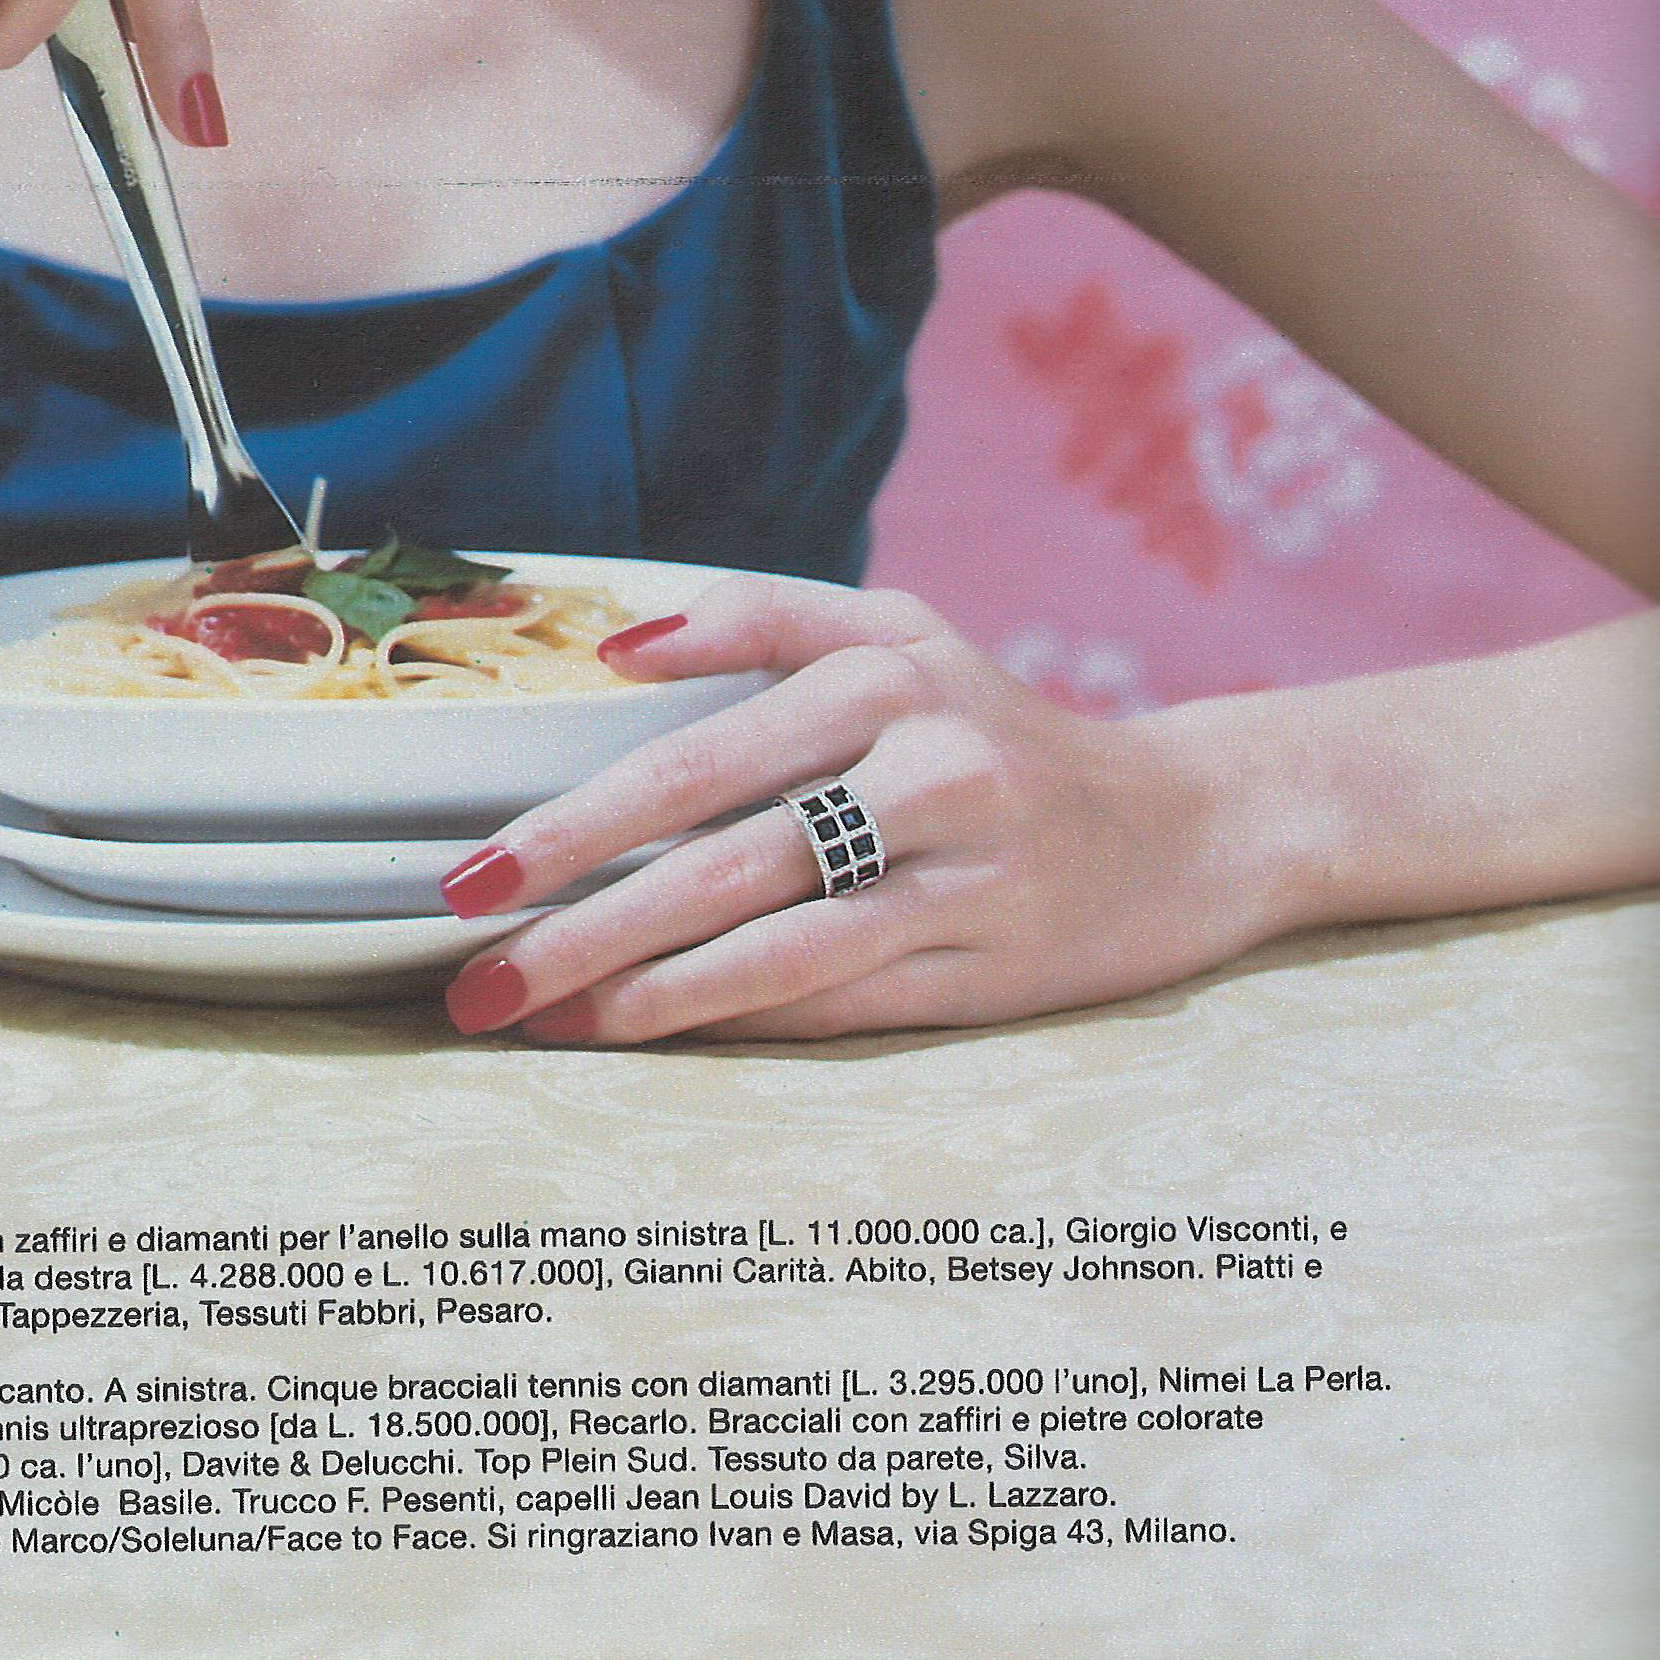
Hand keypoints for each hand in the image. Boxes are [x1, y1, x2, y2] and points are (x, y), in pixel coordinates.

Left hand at [438, 580, 1283, 1042]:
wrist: (1189, 824)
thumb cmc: (1001, 730)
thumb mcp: (900, 635)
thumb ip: (761, 624)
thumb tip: (616, 646)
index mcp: (884, 668)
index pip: (697, 746)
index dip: (579, 809)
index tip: (477, 866)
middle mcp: (925, 758)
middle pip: (717, 846)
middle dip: (577, 911)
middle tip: (470, 964)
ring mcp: (962, 867)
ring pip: (771, 935)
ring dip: (635, 985)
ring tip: (533, 1015)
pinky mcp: (991, 962)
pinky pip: (837, 996)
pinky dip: (731, 1020)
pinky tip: (647, 1036)